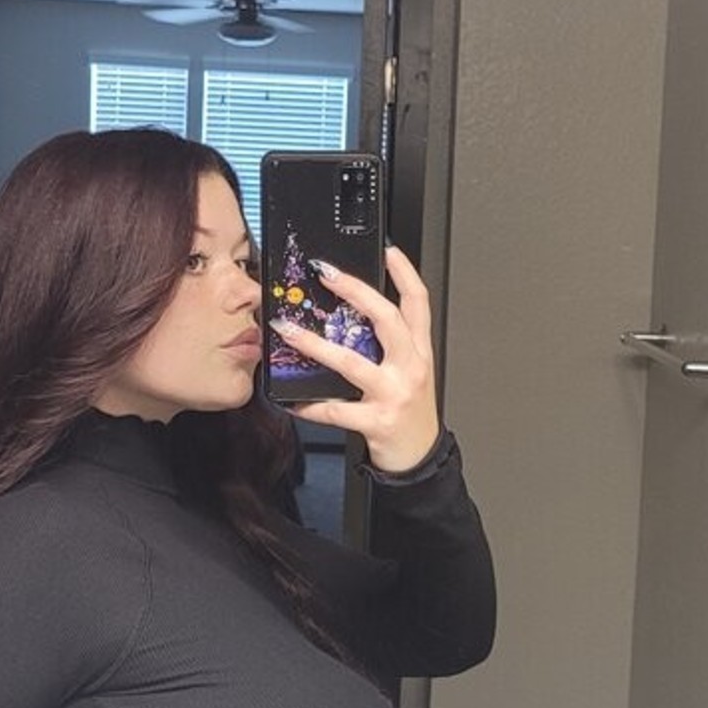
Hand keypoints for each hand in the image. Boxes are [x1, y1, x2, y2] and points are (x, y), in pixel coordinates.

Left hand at [272, 244, 440, 473]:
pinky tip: (291, 401)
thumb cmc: (409, 412)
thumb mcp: (410, 373)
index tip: (388, 250)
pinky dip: (310, 406)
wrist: (418, 457)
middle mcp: (410, 368)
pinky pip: (336, 410)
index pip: (417, 303)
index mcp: (419, 352)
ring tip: (288, 331)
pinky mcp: (377, 421)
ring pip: (351, 361)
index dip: (405, 273)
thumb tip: (353, 318)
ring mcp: (394, 394)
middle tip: (325, 273)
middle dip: (355, 291)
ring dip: (315, 344)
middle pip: (386, 319)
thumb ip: (391, 346)